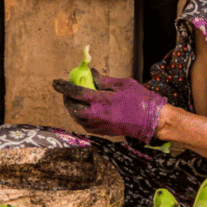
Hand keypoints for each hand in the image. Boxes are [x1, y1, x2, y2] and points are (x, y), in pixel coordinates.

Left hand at [52, 71, 166, 143]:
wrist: (151, 120)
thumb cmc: (139, 99)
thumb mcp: (122, 84)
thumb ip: (104, 80)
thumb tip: (91, 74)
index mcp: (101, 101)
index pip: (76, 92)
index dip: (64, 86)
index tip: (55, 82)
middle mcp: (97, 115)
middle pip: (72, 107)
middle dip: (67, 99)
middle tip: (67, 91)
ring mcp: (99, 125)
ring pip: (77, 118)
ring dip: (73, 108)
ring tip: (75, 100)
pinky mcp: (103, 132)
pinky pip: (85, 124)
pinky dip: (81, 116)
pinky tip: (85, 110)